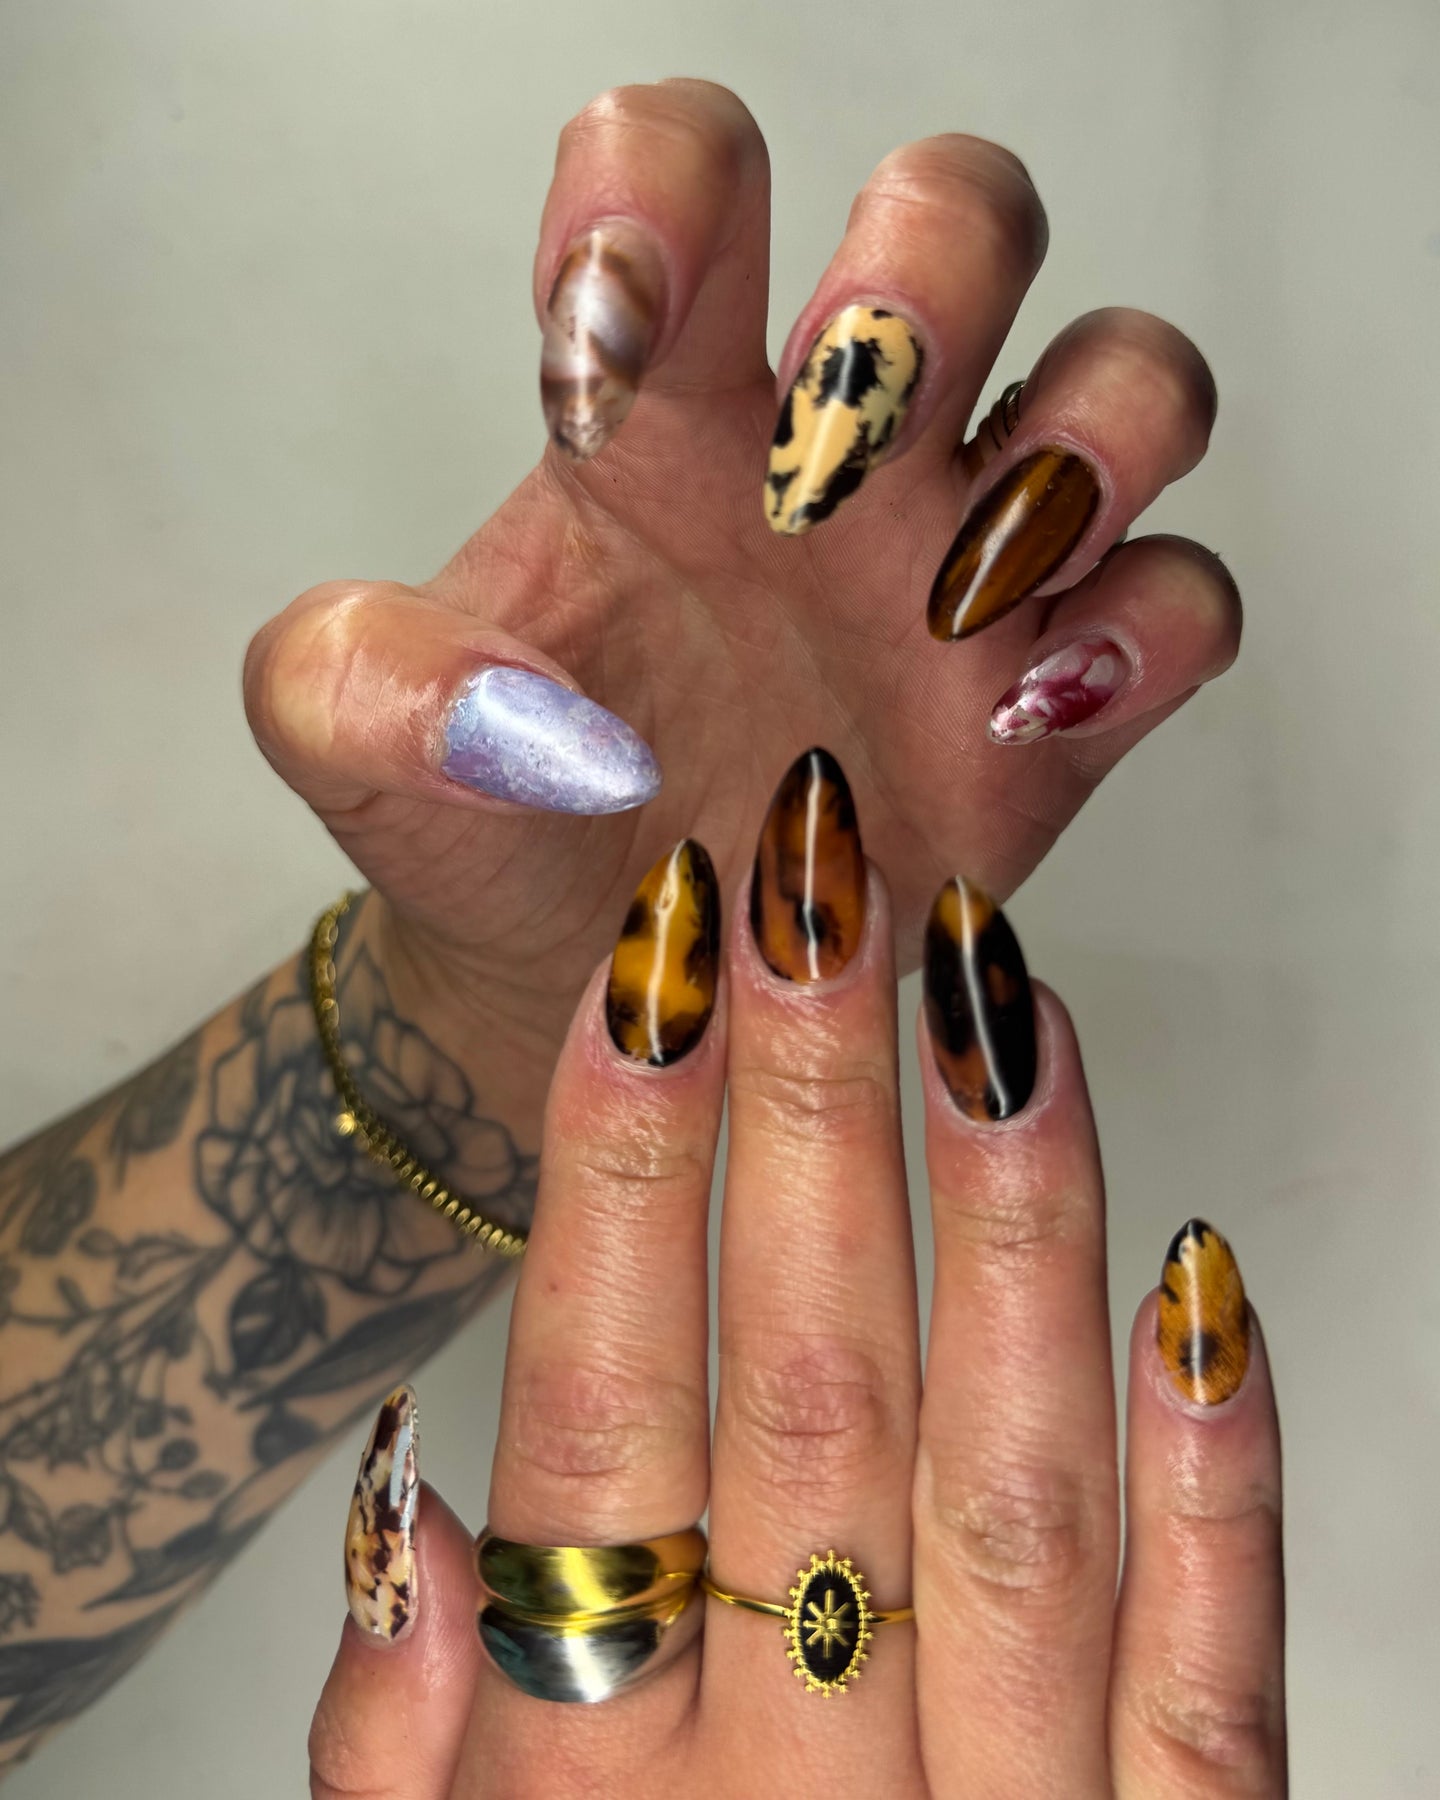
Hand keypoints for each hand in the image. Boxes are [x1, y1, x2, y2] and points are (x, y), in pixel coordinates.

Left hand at [243, 79, 1236, 1121]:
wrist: (604, 984)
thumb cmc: (498, 827)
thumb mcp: (368, 755)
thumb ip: (353, 686)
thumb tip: (473, 696)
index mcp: (665, 411)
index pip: (692, 174)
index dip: (665, 188)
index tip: (607, 328)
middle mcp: (837, 461)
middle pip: (963, 222)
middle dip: (929, 272)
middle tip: (841, 431)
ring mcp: (961, 576)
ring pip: (1126, 384)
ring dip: (1093, 432)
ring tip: (964, 575)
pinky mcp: (1047, 714)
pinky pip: (1182, 604)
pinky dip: (1149, 628)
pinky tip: (1026, 705)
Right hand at [306, 766, 1284, 1797]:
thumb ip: (404, 1760)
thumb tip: (406, 1508)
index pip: (605, 1431)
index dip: (620, 1185)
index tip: (648, 975)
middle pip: (813, 1404)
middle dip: (808, 1118)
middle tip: (816, 887)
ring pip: (1015, 1489)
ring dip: (1008, 1219)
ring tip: (997, 994)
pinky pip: (1217, 1678)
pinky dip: (1217, 1475)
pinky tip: (1200, 1275)